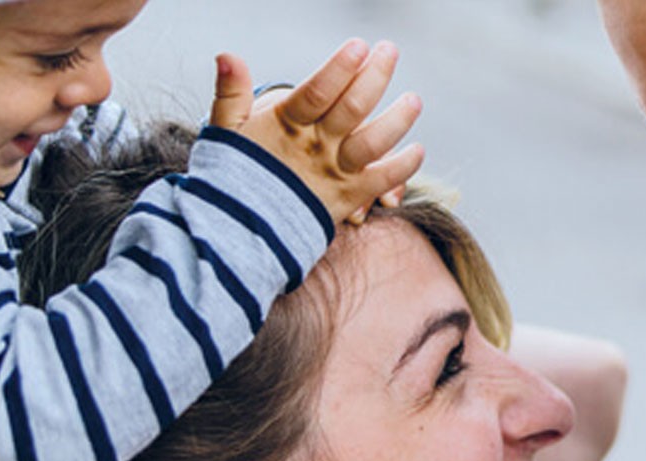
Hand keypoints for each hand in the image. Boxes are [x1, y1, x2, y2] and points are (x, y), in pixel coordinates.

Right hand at [210, 39, 423, 224]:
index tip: (359, 46)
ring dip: (399, 119)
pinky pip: (384, 180)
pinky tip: (418, 149)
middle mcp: (316, 147)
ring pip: (374, 142)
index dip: (340, 68)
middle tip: (390, 50)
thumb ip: (231, 92)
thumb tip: (227, 55)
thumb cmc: (236, 173)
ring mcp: (335, 172)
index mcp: (287, 125)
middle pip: (353, 108)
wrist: (241, 230)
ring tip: (413, 99)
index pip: (318, 91)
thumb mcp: (227, 130)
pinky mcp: (350, 196)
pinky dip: (405, 166)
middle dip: (375, 75)